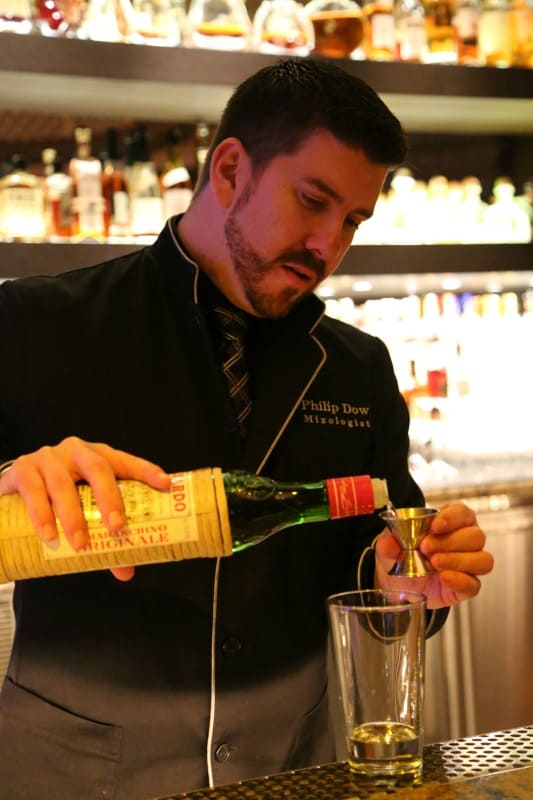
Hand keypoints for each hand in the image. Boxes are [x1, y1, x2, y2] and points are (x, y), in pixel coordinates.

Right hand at [0, 437, 169, 580]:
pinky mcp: (23, 469)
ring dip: (73, 516)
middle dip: (110, 498)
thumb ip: (103, 535)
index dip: (146, 470)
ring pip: (63, 483)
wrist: (16, 488)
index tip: (165, 484)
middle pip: (97, 468)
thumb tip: (126, 571)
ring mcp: (48, 458)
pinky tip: (49, 534)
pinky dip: (42, 514)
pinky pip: (34, 491)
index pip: (126, 461)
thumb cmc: (59, 495)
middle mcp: (76, 451)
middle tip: (117, 527)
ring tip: (79, 544)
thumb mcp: (83, 508)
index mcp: (98, 456)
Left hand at [374, 502, 493, 608]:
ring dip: (457, 560)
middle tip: (426, 548)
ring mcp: (469, 565)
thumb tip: (390, 541)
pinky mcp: (466, 586)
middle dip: (450, 541)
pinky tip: (444, 578)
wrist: (396, 585)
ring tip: (434, 563)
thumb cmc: (400, 557)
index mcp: (451, 522)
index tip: (435, 525)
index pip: (463, 512)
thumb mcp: (388, 545)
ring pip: (483, 559)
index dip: (452, 517)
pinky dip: (461, 581)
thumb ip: (388, 541)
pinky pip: (474, 584)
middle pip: (476, 536)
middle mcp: (465, 542)